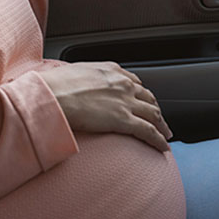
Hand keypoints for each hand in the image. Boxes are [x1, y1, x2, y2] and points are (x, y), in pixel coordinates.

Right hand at [40, 61, 172, 151]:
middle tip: (157, 119)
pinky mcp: (125, 120)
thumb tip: (75, 86)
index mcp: (110, 71)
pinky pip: (149, 131)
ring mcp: (126, 102)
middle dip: (154, 109)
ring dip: (161, 125)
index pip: (133, 81)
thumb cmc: (55, 85)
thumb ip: (82, 79)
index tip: (142, 100)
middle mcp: (122, 84)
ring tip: (165, 135)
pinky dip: (159, 140)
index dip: (140, 93)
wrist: (53, 95)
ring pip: (153, 114)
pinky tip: (163, 147)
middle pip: (147, 97)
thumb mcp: (72, 73)